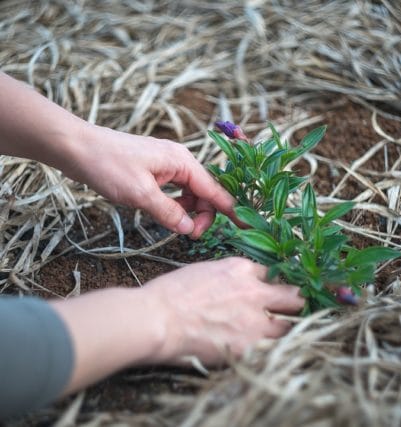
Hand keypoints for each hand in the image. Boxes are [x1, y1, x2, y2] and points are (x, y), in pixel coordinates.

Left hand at [0, 73, 233, 238]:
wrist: (79, 147)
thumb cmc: (109, 165)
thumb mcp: (141, 194)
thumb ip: (169, 213)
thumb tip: (189, 229)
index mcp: (183, 162)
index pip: (214, 190)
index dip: (231, 210)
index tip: (246, 226)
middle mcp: (180, 162)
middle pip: (204, 193)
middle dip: (202, 215)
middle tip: (189, 235)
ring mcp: (168, 166)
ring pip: (190, 193)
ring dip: (188, 211)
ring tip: (176, 226)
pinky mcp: (156, 172)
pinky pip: (175, 191)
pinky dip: (175, 205)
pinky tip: (167, 214)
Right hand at [141, 257, 304, 364]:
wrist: (158, 318)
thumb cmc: (172, 293)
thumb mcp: (205, 271)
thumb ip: (231, 277)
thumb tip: (241, 286)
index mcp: (241, 269)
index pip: (273, 273)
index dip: (273, 284)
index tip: (274, 292)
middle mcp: (254, 291)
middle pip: (293, 296)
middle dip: (294, 302)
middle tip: (290, 311)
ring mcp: (255, 320)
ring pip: (289, 325)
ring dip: (283, 329)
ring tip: (272, 335)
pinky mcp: (249, 347)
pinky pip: (271, 349)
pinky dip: (267, 350)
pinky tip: (257, 350)